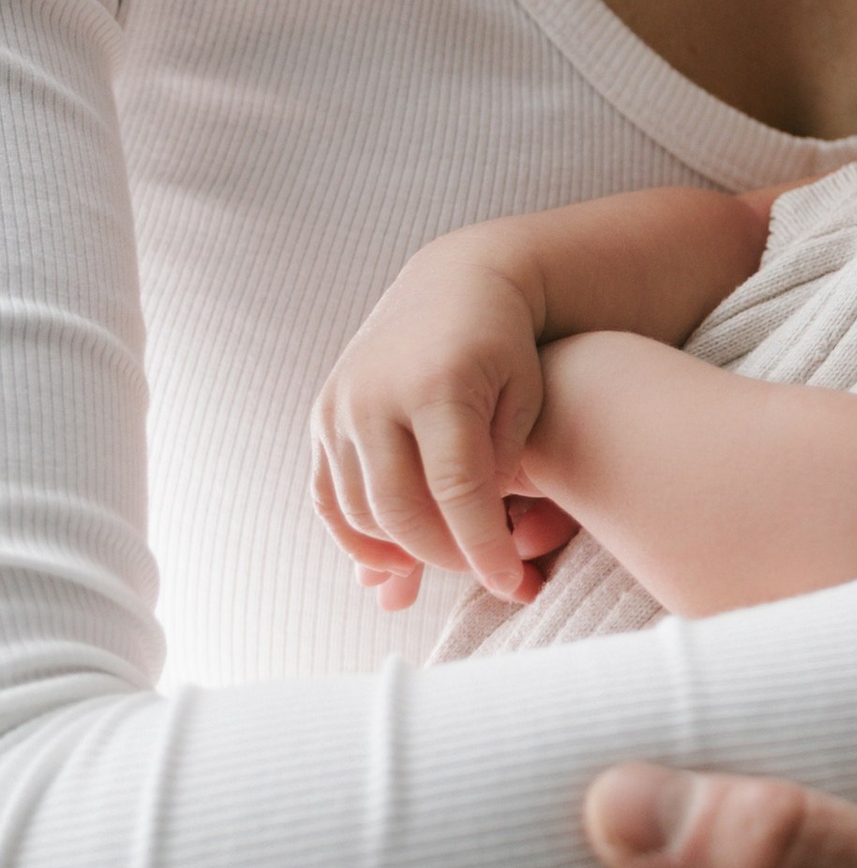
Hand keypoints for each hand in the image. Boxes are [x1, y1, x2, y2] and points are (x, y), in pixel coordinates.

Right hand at [311, 242, 554, 608]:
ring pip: (359, 511)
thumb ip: (499, 466)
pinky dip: (355, 537)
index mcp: (439, 385)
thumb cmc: (508, 345)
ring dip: (401, 552)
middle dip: (444, 556)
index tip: (512, 585)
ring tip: (446, 563)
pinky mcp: (322, 416)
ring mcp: (340, 406)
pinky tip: (392, 560)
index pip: (456, 489)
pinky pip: (328, 497)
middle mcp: (377, 395)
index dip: (483, 547)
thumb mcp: (523, 396)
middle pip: (400, 509)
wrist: (456, 282)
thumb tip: (472, 543)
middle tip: (481, 573)